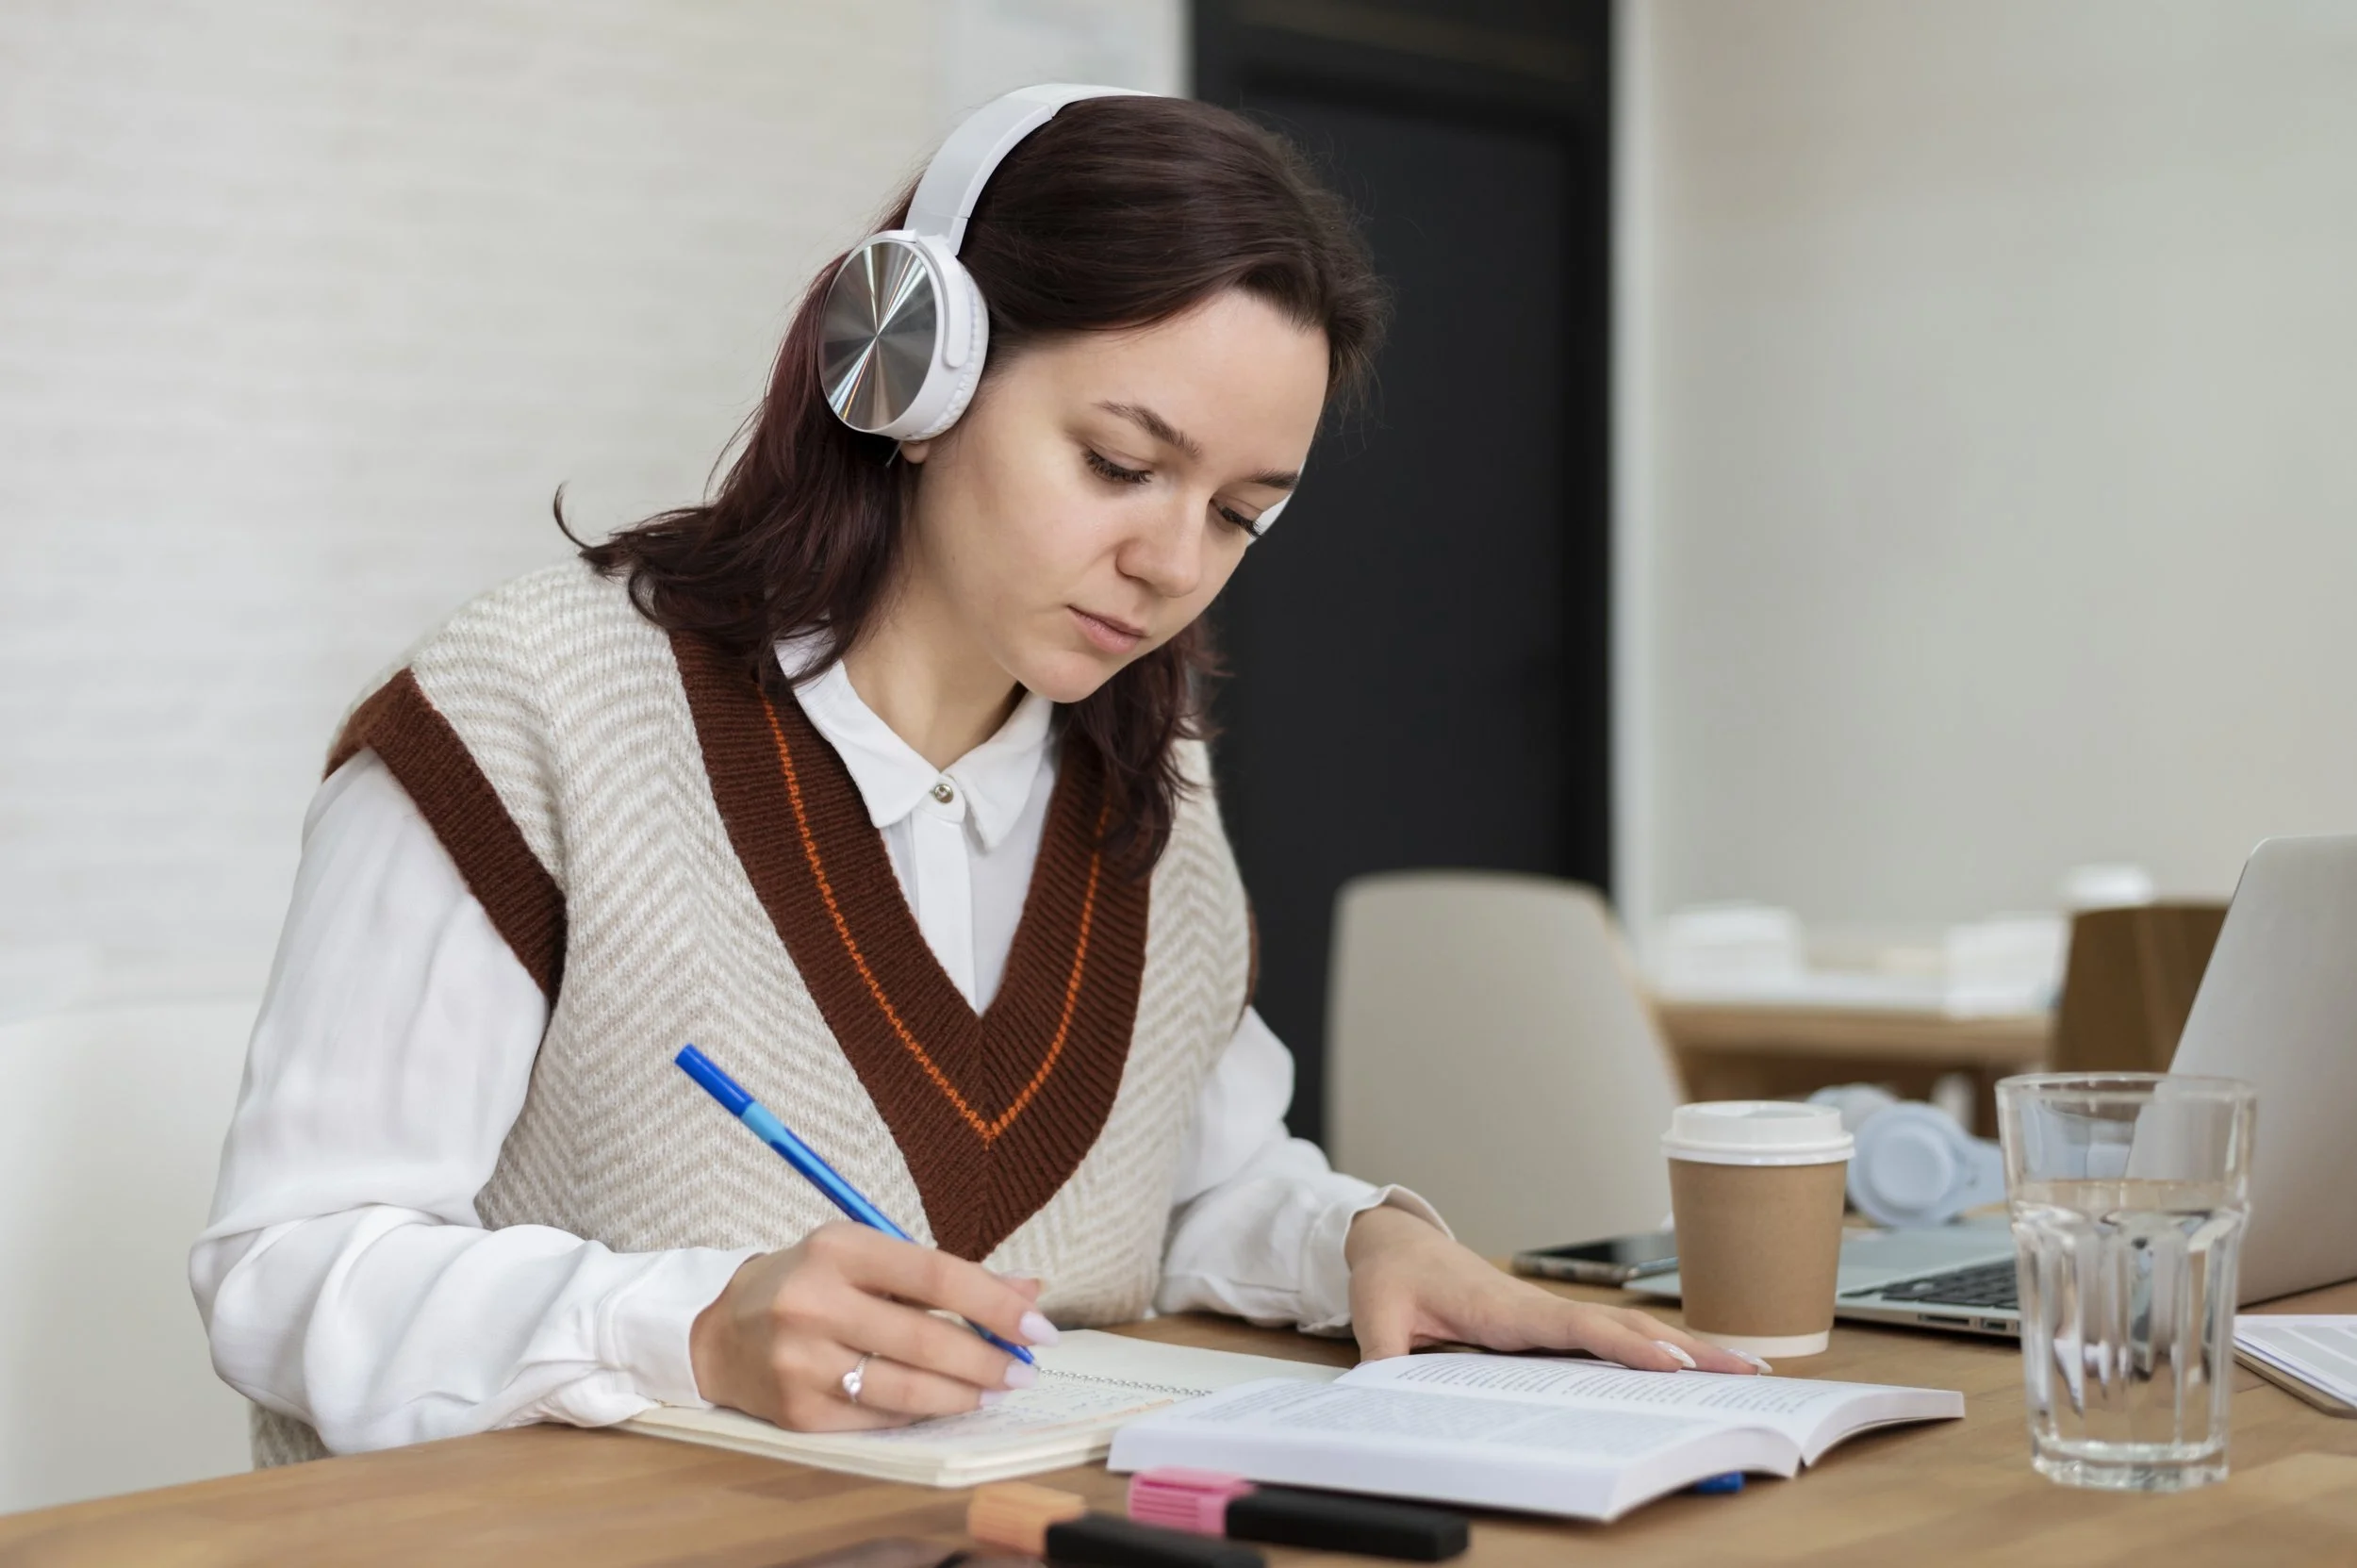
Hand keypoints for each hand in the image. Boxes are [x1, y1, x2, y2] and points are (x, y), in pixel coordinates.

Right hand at [688, 1222, 1053, 1430]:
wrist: (723, 1331)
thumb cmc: (812, 1285)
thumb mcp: (869, 1258)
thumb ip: (945, 1275)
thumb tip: (1028, 1292)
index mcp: (839, 1249)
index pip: (935, 1275)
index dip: (995, 1304)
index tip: (1038, 1327)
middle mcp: (814, 1303)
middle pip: (925, 1339)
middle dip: (988, 1360)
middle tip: (1023, 1371)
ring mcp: (801, 1361)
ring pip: (906, 1389)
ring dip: (962, 1394)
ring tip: (993, 1390)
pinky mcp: (796, 1410)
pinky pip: (878, 1418)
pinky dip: (919, 1412)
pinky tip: (943, 1402)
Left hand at [1344, 1205, 1758, 1374]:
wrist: (1393, 1240)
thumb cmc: (1390, 1273)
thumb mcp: (1375, 1313)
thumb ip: (1383, 1352)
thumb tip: (1388, 1388)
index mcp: (1502, 1308)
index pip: (1575, 1328)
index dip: (1625, 1345)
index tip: (1671, 1362)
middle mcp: (1535, 1309)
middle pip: (1620, 1327)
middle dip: (1682, 1348)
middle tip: (1743, 1371)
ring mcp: (1544, 1314)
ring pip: (1622, 1330)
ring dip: (1679, 1348)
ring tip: (1740, 1370)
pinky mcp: (1544, 1323)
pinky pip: (1605, 1337)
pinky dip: (1650, 1349)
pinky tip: (1686, 1368)